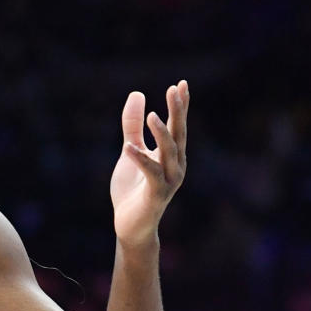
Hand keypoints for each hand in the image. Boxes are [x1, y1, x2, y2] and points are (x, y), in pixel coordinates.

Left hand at [111, 80, 188, 247]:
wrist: (131, 226)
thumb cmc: (133, 190)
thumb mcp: (130, 151)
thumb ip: (132, 127)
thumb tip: (137, 94)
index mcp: (171, 155)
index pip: (177, 126)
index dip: (180, 106)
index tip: (181, 84)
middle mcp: (175, 166)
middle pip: (178, 135)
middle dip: (178, 112)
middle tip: (176, 89)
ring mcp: (168, 181)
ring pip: (168, 153)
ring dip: (161, 134)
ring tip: (152, 115)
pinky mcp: (155, 194)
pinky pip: (149, 174)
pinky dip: (140, 159)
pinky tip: (128, 147)